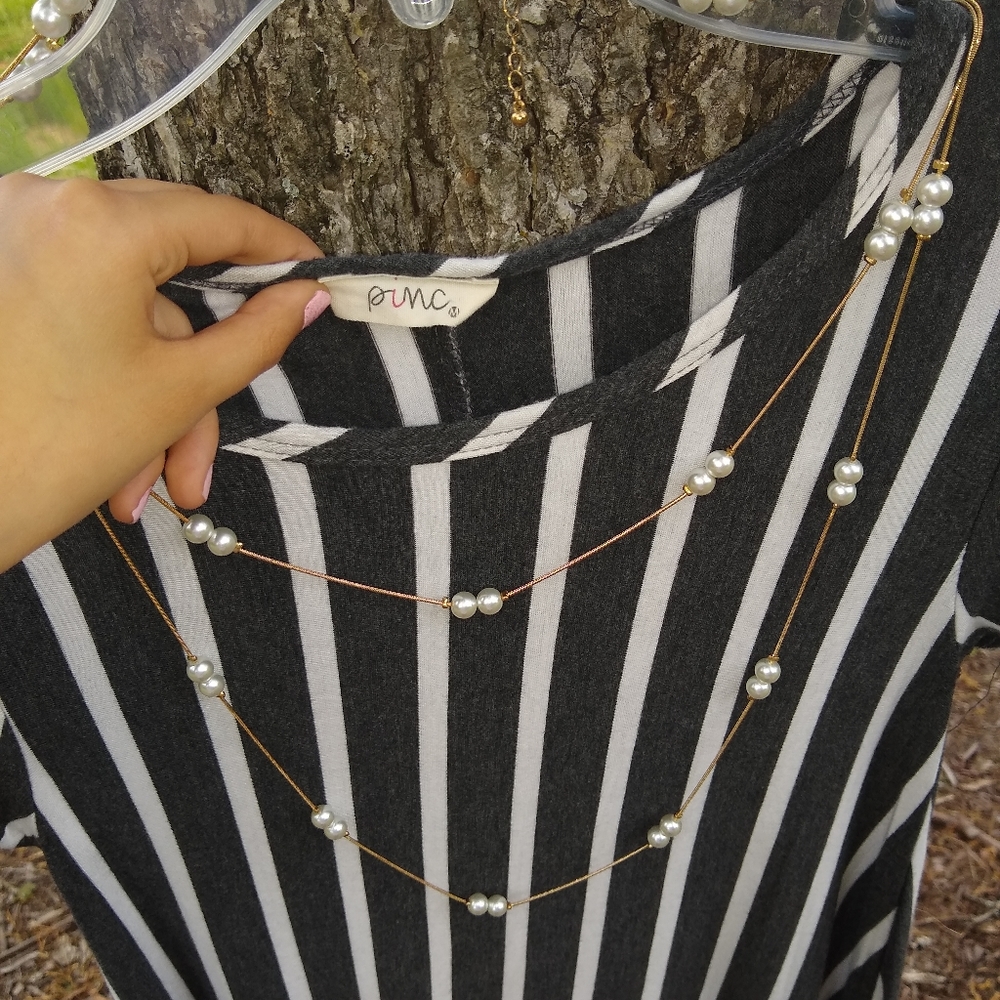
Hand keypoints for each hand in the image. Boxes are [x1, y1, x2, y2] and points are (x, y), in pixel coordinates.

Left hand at [0, 174, 328, 572]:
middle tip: (238, 397)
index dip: (279, 248)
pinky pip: (79, 305)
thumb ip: (259, 333)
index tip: (316, 273)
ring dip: (153, 393)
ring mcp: (8, 229)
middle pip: (170, 265)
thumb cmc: (54, 451)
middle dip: (202, 360)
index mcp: (101, 224)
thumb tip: (309, 296)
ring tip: (157, 481)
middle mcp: (46, 203)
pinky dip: (109, 371)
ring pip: (124, 304)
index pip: (219, 219)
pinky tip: (120, 460)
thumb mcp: (181, 390)